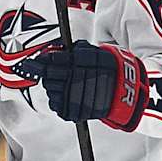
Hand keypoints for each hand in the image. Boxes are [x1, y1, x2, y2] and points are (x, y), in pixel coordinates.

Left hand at [12, 39, 145, 128]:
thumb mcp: (95, 52)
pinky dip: (57, 99)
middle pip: (47, 76)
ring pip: (50, 90)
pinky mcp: (73, 111)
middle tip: (49, 71)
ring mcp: (74, 97)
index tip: (36, 61)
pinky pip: (55, 104)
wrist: (126, 92)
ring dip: (52, 86)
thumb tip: (53, 51)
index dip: (41, 60)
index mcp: (81, 62)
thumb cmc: (109, 70)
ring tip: (64, 83)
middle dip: (46, 73)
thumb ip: (75, 49)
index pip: (51, 61)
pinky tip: (66, 94)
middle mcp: (76, 79)